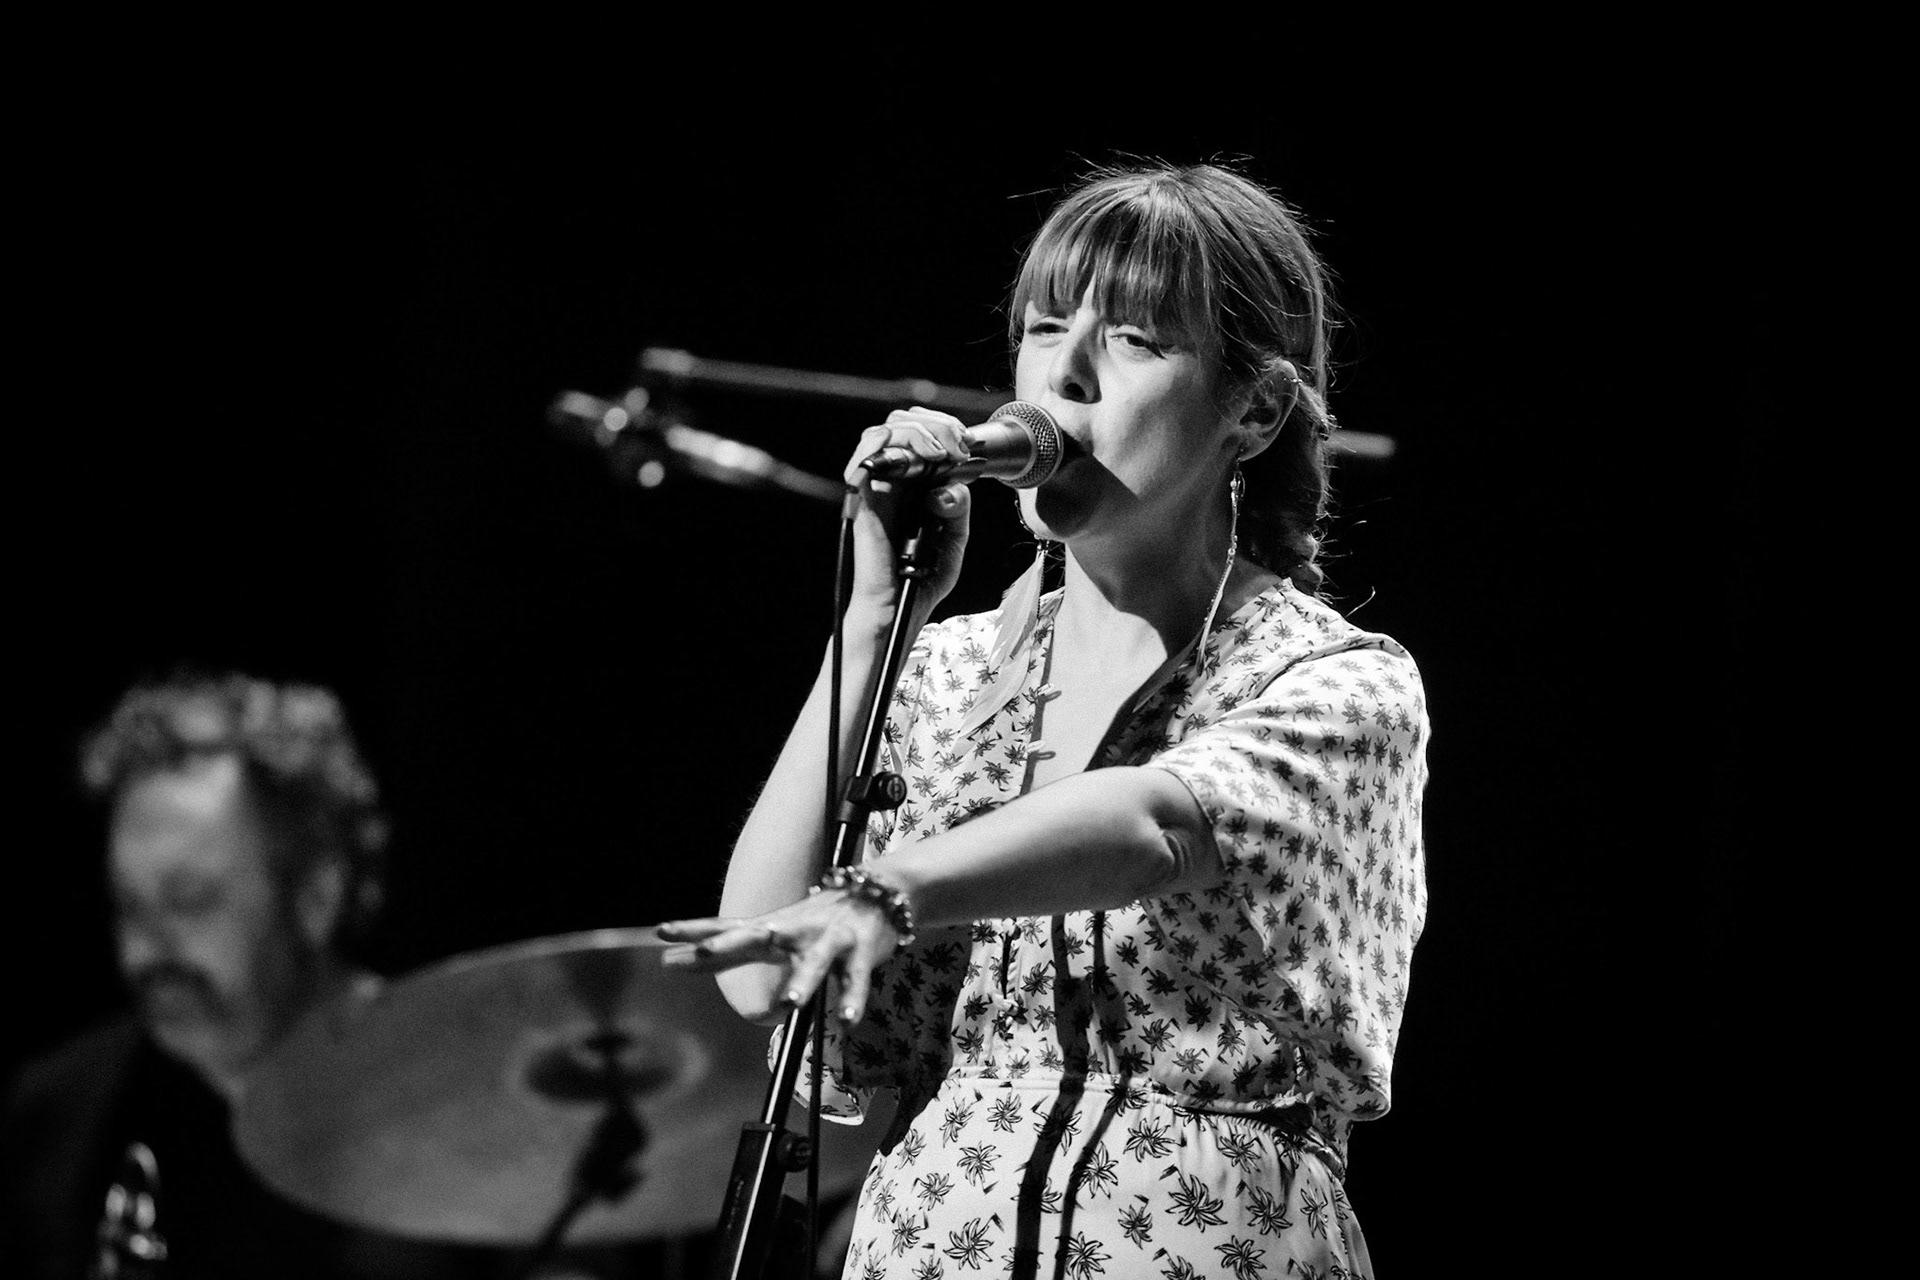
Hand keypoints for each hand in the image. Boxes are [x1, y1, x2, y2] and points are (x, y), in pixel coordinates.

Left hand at [658, 887, 904, 1025]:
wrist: (880, 891)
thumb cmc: (818, 919)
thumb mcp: (774, 931)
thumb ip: (731, 948)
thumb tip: (678, 958)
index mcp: (773, 928)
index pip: (726, 927)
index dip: (694, 930)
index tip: (661, 932)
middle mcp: (795, 929)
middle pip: (758, 936)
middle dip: (731, 944)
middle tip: (703, 952)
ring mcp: (828, 937)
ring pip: (815, 961)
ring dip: (804, 981)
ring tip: (791, 1003)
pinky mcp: (860, 949)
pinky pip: (855, 978)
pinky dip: (852, 999)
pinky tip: (847, 1020)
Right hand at [842, 408, 972, 625]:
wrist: (899, 608)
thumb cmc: (921, 578)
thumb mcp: (954, 538)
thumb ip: (958, 508)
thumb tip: (946, 485)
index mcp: (915, 483)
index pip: (921, 432)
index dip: (944, 427)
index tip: (967, 445)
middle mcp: (893, 480)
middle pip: (902, 423)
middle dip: (936, 423)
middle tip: (958, 446)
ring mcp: (877, 488)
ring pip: (883, 432)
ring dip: (917, 431)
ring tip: (940, 452)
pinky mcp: (864, 501)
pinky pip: (862, 460)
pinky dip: (883, 445)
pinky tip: (916, 457)